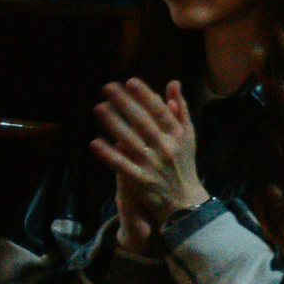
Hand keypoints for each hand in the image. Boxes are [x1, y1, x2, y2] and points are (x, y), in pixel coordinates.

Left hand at [91, 80, 207, 254]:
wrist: (185, 202)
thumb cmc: (183, 163)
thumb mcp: (187, 135)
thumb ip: (180, 109)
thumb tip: (173, 83)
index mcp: (178, 135)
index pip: (161, 112)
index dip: (145, 96)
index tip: (130, 82)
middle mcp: (166, 148)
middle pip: (143, 123)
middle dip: (125, 104)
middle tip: (107, 87)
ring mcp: (153, 165)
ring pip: (131, 141)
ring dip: (114, 124)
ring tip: (99, 108)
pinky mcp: (141, 181)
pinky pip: (122, 166)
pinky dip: (109, 155)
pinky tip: (95, 143)